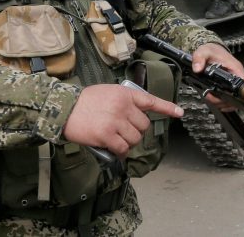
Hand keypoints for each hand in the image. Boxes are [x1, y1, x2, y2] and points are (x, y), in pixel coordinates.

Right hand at [63, 84, 182, 157]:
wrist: (64, 109)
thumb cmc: (84, 101)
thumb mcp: (107, 92)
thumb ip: (123, 101)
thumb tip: (134, 116)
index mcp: (124, 94)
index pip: (150, 100)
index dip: (167, 107)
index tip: (180, 113)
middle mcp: (123, 106)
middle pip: (143, 125)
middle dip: (135, 131)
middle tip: (122, 131)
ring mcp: (115, 121)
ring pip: (134, 139)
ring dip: (127, 142)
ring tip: (115, 139)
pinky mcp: (107, 135)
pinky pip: (123, 149)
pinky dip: (120, 152)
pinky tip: (113, 148)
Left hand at [192, 43, 243, 110]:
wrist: (212, 49)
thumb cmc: (211, 50)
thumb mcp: (203, 51)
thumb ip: (199, 58)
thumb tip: (197, 69)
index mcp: (235, 68)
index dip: (238, 94)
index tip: (226, 98)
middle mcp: (237, 75)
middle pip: (238, 95)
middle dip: (225, 100)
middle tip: (211, 98)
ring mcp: (234, 80)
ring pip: (234, 98)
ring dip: (222, 101)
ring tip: (210, 98)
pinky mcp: (230, 84)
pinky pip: (230, 96)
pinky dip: (222, 100)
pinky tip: (214, 99)